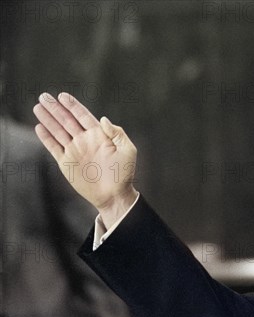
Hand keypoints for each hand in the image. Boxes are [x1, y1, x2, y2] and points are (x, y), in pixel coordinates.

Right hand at [33, 92, 137, 227]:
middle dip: (56, 108)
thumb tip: (103, 119)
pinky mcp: (66, 163)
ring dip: (48, 119)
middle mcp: (85, 140)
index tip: (63, 96)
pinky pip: (54, 147)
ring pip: (58, 131)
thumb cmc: (124, 173)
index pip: (83, 116)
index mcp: (100, 135)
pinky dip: (47, 138)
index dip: (73, 106)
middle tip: (44, 96)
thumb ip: (117, 133)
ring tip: (38, 107)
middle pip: (67, 120)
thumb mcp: (127, 151)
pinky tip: (39, 127)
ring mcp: (75, 151)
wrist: (114, 194)